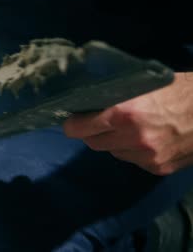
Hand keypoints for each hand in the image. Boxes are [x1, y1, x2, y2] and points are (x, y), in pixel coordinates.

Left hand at [64, 73, 192, 175]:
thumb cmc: (180, 90)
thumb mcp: (144, 84)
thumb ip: (116, 95)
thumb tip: (88, 99)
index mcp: (124, 113)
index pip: (79, 128)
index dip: (73, 123)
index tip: (72, 119)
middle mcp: (132, 138)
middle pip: (93, 143)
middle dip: (91, 133)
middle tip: (96, 122)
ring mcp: (146, 156)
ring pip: (114, 152)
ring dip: (114, 142)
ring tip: (127, 128)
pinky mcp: (158, 168)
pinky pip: (133, 161)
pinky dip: (134, 151)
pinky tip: (147, 138)